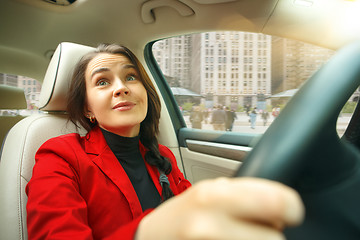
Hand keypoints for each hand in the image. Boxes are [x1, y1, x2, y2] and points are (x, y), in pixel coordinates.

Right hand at [136, 177, 303, 239]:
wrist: (156, 237)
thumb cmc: (183, 213)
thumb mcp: (212, 190)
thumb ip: (244, 192)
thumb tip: (280, 201)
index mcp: (215, 196)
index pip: (278, 201)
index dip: (290, 207)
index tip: (289, 211)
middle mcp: (210, 224)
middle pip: (275, 238)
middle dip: (272, 232)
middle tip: (260, 226)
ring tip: (240, 235)